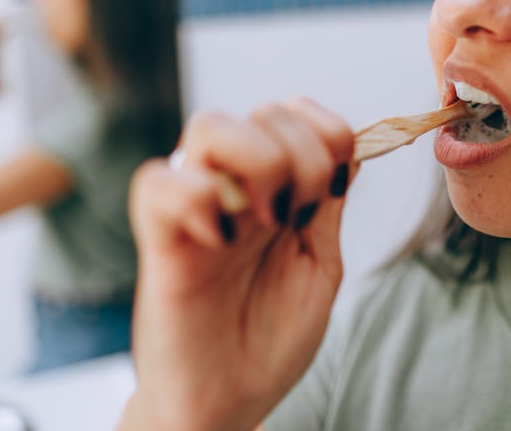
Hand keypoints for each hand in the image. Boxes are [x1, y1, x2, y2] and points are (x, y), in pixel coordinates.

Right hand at [119, 98, 354, 430]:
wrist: (230, 398)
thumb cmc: (271, 335)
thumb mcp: (320, 264)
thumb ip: (328, 207)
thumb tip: (352, 151)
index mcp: (273, 186)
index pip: (298, 112)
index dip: (329, 134)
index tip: (333, 192)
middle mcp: (233, 184)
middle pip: (266, 112)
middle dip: (306, 158)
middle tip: (299, 218)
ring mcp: (194, 206)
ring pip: (211, 125)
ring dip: (259, 165)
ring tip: (267, 223)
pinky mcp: (158, 239)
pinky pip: (159, 182)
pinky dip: (197, 200)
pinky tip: (222, 242)